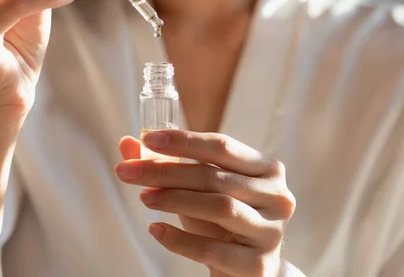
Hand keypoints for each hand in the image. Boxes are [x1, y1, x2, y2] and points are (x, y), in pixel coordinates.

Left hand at [115, 131, 295, 276]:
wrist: (250, 270)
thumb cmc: (223, 222)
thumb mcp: (198, 190)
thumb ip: (167, 166)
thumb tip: (127, 143)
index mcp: (266, 168)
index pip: (222, 146)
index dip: (183, 141)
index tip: (146, 139)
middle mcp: (276, 196)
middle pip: (214, 176)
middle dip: (165, 172)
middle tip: (128, 172)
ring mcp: (271, 231)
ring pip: (219, 207)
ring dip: (174, 200)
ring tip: (143, 197)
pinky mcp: (259, 265)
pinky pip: (212, 249)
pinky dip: (179, 239)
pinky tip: (156, 229)